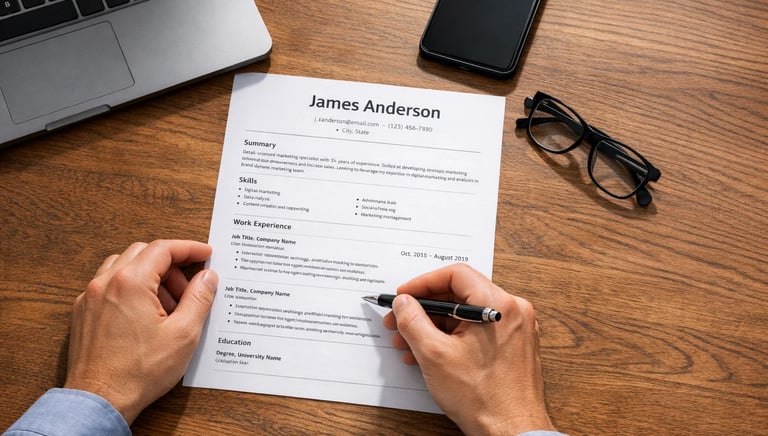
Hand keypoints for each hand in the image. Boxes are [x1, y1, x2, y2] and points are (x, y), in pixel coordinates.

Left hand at [64, 240, 217, 423]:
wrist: (100, 400)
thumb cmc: (137, 372)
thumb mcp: (183, 334)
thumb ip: (199, 299)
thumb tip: (207, 277)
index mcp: (130, 283)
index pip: (163, 249)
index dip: (188, 248)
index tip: (205, 253)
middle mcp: (105, 283)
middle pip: (143, 253)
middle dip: (171, 265)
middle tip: (189, 288)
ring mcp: (90, 297)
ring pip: (124, 267)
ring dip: (150, 276)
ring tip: (168, 305)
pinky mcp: (83, 313)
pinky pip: (109, 285)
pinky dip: (131, 288)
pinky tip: (145, 314)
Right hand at [383, 263, 554, 434]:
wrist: (513, 433)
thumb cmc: (485, 399)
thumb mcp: (434, 355)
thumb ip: (413, 322)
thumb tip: (403, 303)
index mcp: (499, 305)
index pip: (456, 274)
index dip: (423, 282)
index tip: (404, 296)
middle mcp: (512, 312)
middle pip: (460, 293)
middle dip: (424, 308)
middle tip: (399, 319)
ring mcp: (514, 330)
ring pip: (466, 315)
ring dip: (434, 325)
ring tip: (407, 342)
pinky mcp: (512, 347)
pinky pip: (477, 331)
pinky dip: (451, 338)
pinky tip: (428, 353)